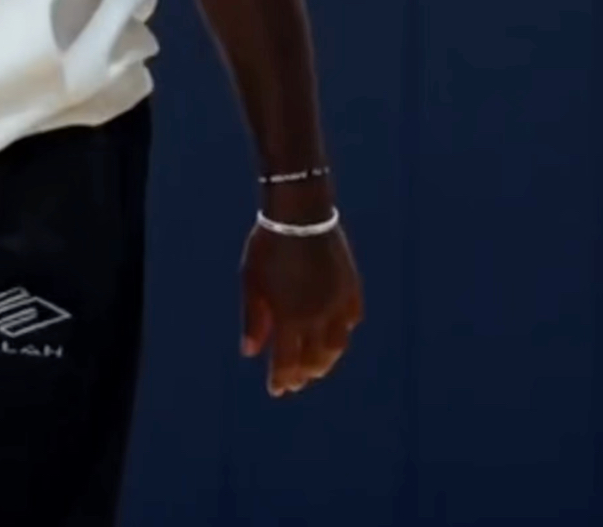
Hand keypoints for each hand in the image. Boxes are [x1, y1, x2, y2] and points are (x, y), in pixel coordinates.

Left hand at [240, 214, 363, 397]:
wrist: (300, 212)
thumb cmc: (267, 245)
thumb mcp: (251, 281)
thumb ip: (253, 319)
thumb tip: (250, 353)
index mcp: (291, 317)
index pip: (287, 362)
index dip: (282, 379)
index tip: (276, 390)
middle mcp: (318, 316)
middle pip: (315, 359)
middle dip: (305, 374)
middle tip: (297, 382)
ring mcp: (338, 302)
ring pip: (337, 344)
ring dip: (326, 360)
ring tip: (317, 367)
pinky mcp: (352, 287)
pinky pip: (351, 318)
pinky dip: (343, 331)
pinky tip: (336, 336)